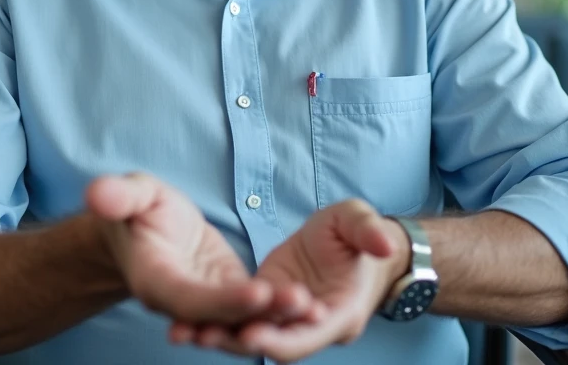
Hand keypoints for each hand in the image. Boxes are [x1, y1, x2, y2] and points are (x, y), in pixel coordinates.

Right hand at [85, 173, 316, 326]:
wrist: (139, 228)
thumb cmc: (134, 207)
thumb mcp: (130, 194)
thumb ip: (118, 197)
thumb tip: (97, 192)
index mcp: (154, 281)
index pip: (190, 298)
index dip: (223, 299)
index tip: (257, 291)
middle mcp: (180, 303)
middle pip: (222, 316)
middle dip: (261, 312)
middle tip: (301, 303)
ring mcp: (203, 303)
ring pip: (240, 318)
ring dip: (276, 315)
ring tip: (312, 306)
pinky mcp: (223, 296)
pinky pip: (251, 308)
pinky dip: (277, 308)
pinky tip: (309, 304)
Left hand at [172, 199, 409, 362]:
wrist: (357, 247)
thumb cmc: (359, 234)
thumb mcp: (361, 222)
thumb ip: (369, 231)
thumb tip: (384, 243)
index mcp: (340, 312)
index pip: (309, 335)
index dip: (280, 335)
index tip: (250, 331)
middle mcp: (314, 327)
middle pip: (275, 345)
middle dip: (238, 342)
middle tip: (202, 335)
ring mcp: (290, 321)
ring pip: (255, 337)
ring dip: (221, 337)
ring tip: (182, 333)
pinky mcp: (270, 308)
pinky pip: (243, 321)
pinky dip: (218, 324)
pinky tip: (185, 323)